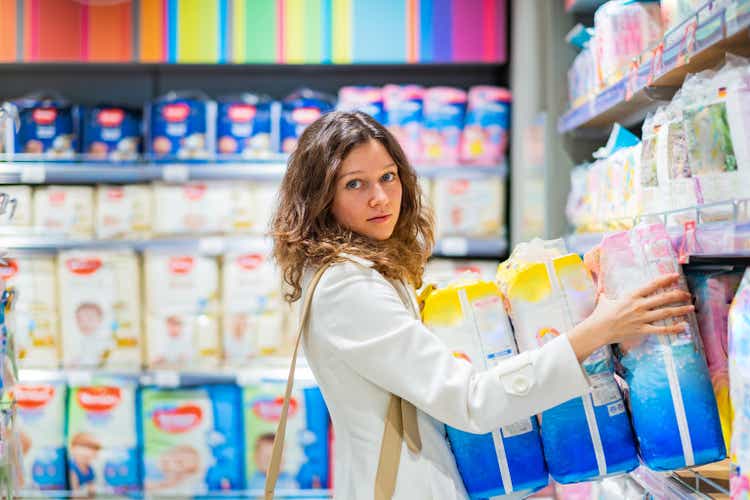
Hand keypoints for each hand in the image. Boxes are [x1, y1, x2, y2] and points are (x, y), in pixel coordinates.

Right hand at [568, 273, 693, 361]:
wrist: (598, 330)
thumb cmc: (600, 315)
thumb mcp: (602, 299)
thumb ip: (605, 293)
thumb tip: (600, 288)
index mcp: (631, 296)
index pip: (652, 285)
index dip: (665, 279)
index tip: (675, 276)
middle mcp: (639, 306)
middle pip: (663, 298)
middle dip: (678, 295)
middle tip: (687, 294)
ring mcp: (642, 318)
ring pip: (666, 312)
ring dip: (680, 309)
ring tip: (691, 307)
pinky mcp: (642, 330)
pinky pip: (661, 329)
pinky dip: (673, 329)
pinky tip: (683, 327)